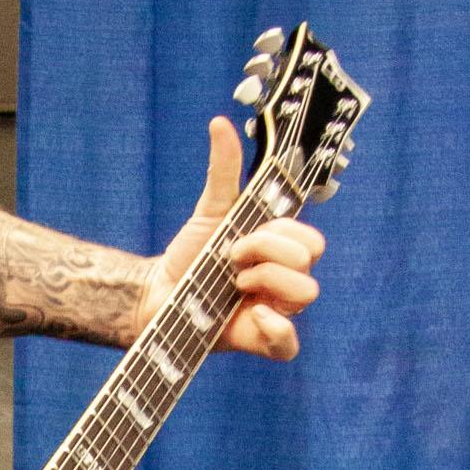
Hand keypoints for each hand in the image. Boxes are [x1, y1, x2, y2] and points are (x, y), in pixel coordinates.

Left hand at [142, 113, 324, 360]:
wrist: (159, 294)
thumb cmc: (191, 254)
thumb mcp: (210, 210)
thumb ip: (224, 171)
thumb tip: (220, 123)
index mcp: (282, 250)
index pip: (310, 239)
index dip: (276, 235)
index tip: (238, 238)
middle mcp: (285, 279)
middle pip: (310, 261)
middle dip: (267, 253)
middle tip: (231, 260)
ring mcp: (277, 311)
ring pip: (306, 294)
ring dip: (266, 282)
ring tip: (232, 285)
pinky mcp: (261, 341)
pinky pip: (290, 346)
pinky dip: (278, 330)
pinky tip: (255, 315)